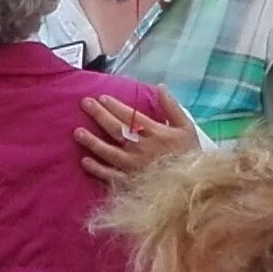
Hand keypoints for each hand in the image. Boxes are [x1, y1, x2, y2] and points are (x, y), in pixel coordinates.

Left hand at [76, 89, 203, 183]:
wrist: (195, 185)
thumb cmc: (190, 154)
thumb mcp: (186, 127)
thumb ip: (172, 107)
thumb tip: (160, 86)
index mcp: (156, 133)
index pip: (130, 116)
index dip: (115, 106)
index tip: (102, 98)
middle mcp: (142, 149)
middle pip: (116, 130)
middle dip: (99, 115)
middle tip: (85, 104)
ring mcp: (134, 167)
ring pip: (109, 152)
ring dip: (92, 142)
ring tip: (77, 132)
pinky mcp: (131, 183)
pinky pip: (111, 176)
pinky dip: (97, 169)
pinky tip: (85, 161)